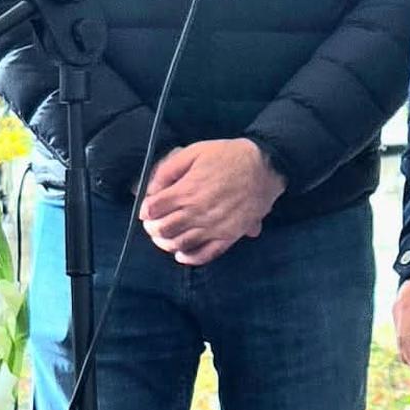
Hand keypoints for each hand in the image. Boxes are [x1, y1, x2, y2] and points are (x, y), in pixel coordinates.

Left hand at [139, 138, 285, 266]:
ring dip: (166, 244)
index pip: (154, 209)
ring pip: (180, 244)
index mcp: (187, 191)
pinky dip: (190, 258)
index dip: (145, 211)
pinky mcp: (228, 236)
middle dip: (152, 228)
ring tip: (163, 238)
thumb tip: (152, 188)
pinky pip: (206, 254)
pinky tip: (182, 255)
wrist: (264, 166)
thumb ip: (169, 169)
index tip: (146, 210)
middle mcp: (197, 212)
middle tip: (152, 225)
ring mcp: (213, 227)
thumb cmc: (228, 156)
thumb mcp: (195, 151)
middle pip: (164, 229)